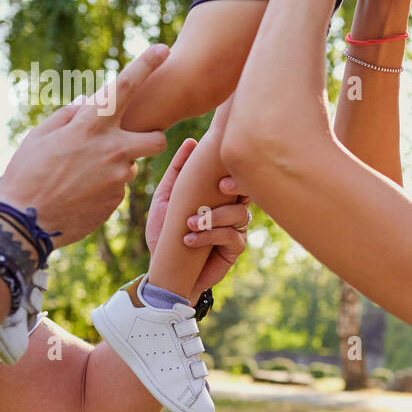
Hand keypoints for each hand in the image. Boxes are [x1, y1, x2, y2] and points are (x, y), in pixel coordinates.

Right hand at [0, 45, 170, 246]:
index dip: (145, 66)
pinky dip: (103, 187)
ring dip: (116, 165)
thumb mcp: (39, 137)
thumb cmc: (26, 174)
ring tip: (82, 175)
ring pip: (131, 165)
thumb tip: (90, 100)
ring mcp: (118, 178)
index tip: (164, 49)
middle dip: (150, 138)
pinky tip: (79, 194)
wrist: (24, 223)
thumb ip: (69, 115)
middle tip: (129, 141)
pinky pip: (117, 187)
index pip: (123, 88)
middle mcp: (111, 150)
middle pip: (156, 138)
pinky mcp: (117, 200)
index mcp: (89, 127)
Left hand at [146, 137, 250, 302]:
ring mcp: (235, 229)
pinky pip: (231, 237)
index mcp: (219, 195)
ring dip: (214, 217)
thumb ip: (177, 171)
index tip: (219, 164)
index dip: (235, 168)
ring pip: (240, 214)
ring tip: (189, 223)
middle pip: (247, 191)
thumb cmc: (165, 232)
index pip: (235, 176)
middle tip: (220, 187)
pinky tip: (189, 239)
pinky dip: (209, 236)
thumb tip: (192, 141)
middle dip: (237, 187)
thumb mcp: (166, 199)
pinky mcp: (234, 249)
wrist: (164, 270)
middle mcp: (231, 209)